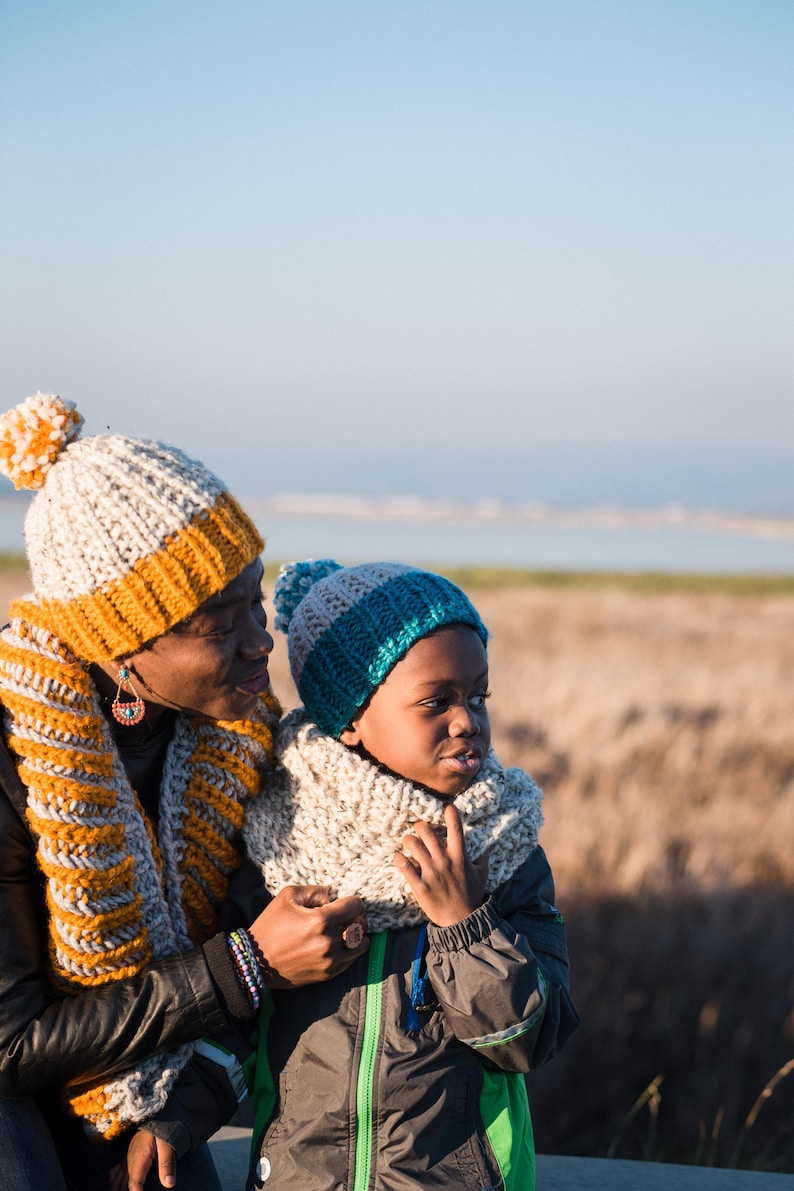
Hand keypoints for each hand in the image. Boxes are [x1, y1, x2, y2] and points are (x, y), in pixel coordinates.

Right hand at [112, 1129, 175, 1190]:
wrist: (158, 1114)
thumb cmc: (164, 1129)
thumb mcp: (168, 1145)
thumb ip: (167, 1164)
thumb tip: (169, 1184)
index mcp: (139, 1159)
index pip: (134, 1184)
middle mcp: (129, 1161)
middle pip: (122, 1184)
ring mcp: (127, 1158)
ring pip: (116, 1180)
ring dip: (117, 1188)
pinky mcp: (128, 1156)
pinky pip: (116, 1172)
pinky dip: (114, 1182)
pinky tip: (113, 1185)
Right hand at [248, 884, 368, 987]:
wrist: (256, 961)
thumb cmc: (270, 925)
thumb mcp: (288, 896)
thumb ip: (315, 891)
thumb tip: (332, 897)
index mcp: (320, 920)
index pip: (356, 906)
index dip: (351, 901)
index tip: (343, 903)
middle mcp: (329, 942)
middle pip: (361, 924)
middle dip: (354, 917)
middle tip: (342, 916)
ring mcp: (330, 961)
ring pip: (361, 944)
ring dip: (356, 935)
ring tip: (343, 931)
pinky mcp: (327, 974)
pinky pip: (352, 960)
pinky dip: (350, 950)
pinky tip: (336, 945)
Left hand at [393, 803, 488, 926]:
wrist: (462, 921)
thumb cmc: (472, 896)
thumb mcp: (482, 874)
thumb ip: (482, 858)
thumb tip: (485, 845)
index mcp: (460, 856)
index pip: (456, 828)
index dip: (451, 813)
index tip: (446, 807)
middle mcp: (444, 861)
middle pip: (426, 831)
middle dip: (420, 827)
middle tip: (420, 831)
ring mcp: (431, 873)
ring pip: (413, 844)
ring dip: (409, 840)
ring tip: (409, 843)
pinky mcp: (419, 886)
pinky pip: (404, 866)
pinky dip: (399, 859)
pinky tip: (399, 858)